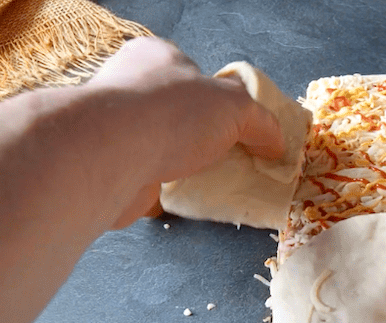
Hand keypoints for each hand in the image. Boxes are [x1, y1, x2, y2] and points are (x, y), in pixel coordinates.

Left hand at [85, 37, 284, 226]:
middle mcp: (131, 90)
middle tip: (232, 157)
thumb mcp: (234, 106)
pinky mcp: (112, 170)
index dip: (219, 97)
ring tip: (214, 182)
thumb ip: (260, 121)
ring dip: (187, 168)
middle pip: (179, 115)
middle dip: (205, 137)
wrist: (111, 156)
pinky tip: (187, 200)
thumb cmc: (169, 113)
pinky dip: (169, 194)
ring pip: (164, 150)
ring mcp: (118, 132)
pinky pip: (149, 182)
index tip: (240, 124)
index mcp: (155, 58)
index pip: (193, 73)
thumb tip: (275, 143)